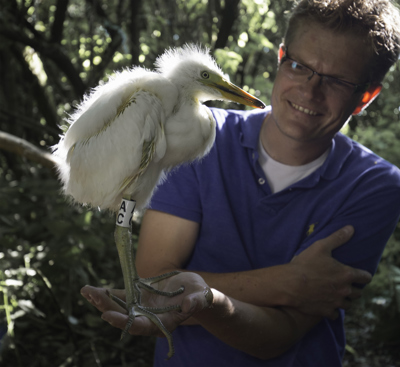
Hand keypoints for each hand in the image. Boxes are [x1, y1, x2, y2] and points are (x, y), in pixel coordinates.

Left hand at [81, 272, 211, 336]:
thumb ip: (195, 302)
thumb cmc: (200, 296)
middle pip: (124, 316)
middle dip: (107, 307)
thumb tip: (188, 306)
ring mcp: (141, 308)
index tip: (108, 316)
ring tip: (85, 291)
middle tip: (91, 296)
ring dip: (102, 300)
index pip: (139, 326)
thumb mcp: (200, 297)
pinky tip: (93, 290)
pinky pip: (121, 296)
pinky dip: (108, 293)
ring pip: (118, 306)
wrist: (194, 290)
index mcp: (161, 324)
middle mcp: (147, 318)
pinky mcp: (139, 297)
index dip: (123, 322)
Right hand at [288, 225, 371, 318]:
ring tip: (336, 294)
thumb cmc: (305, 264)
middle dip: (353, 288)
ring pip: (347, 305)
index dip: (363, 275)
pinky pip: (334, 314)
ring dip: (344, 300)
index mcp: (346, 274)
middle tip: (344, 283)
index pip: (365, 277)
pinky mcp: (325, 311)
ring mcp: (336, 302)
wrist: (290, 284)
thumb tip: (351, 228)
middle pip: (358, 293)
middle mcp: (344, 290)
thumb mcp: (320, 246)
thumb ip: (337, 238)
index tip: (359, 275)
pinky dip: (332, 309)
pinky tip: (326, 303)